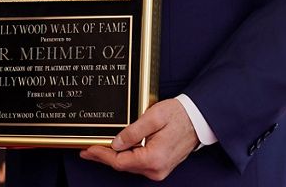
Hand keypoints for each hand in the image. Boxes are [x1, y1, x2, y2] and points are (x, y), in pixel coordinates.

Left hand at [79, 98, 198, 180]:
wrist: (198, 119)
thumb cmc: (179, 115)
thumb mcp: (154, 117)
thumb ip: (133, 131)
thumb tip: (115, 143)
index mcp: (154, 158)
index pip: (119, 161)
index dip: (101, 155)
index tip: (88, 149)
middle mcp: (156, 169)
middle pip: (122, 166)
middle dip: (103, 157)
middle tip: (86, 150)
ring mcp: (159, 170)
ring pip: (129, 166)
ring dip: (113, 158)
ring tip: (97, 149)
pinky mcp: (160, 166)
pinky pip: (137, 164)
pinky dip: (125, 158)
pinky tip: (116, 151)